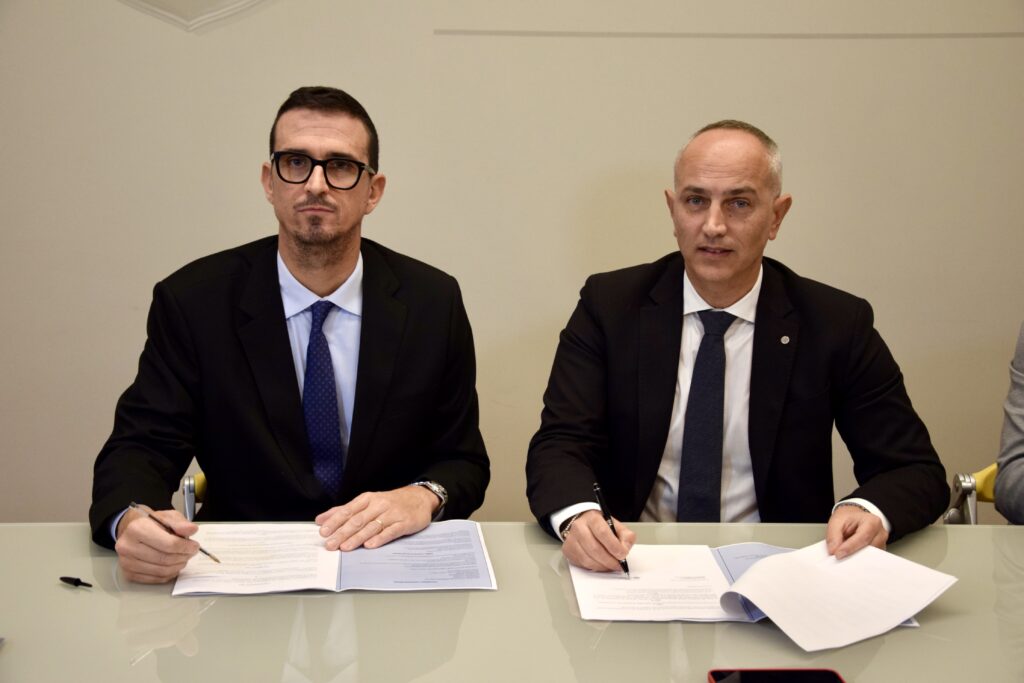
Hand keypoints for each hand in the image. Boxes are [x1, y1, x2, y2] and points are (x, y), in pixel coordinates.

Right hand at [114, 508, 198, 583]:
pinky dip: (168, 574)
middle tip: (191, 553)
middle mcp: (127, 546)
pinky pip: (154, 579)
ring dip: (177, 566)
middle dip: (183, 557)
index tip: (195, 546)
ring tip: (183, 559)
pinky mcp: (128, 574)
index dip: (185, 547)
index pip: (168, 544)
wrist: (132, 530)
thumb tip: (192, 529)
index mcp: (137, 528)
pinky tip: (173, 567)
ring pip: (160, 571)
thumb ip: (180, 523)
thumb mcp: (168, 517)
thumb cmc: (152, 523)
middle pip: (164, 559)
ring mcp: (126, 562)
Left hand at [315, 486, 438, 550]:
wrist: (419, 498)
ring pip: (372, 526)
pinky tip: (370, 545)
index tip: (324, 532)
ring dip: (357, 538)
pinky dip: (380, 538)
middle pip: (358, 520)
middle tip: (331, 544)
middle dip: (342, 533)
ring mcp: (392, 514)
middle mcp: (379, 505)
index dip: (335, 521)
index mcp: (367, 499)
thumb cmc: (390, 502)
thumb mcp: (367, 502)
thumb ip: (344, 511)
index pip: (348, 510)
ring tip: (345, 547)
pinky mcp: (404, 523)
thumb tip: (321, 519)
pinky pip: (391, 531)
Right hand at [561, 510, 634, 572]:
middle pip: (595, 548)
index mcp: (592, 518)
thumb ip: (625, 536)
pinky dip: (595, 567)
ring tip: (611, 566)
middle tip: (618, 565)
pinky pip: (583, 564)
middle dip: (609, 560)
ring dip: (603, 566)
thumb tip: (625, 549)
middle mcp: (579, 527)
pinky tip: (602, 565)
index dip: (614, 546)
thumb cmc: (600, 526)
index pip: (602, 532)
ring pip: (588, 559)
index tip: (622, 554)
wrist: (582, 524)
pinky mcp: (568, 551)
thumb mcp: (615, 525)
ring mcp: (571, 540)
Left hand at [826, 505, 888, 558]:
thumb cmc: (848, 518)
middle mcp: (880, 534)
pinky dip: (859, 560)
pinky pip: (869, 560)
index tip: (838, 554)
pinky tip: (851, 557)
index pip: (863, 538)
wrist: (853, 517)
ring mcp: (881, 544)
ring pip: (870, 557)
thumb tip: (833, 550)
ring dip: (856, 558)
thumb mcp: (836, 521)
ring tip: (844, 555)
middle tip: (839, 557)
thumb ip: (833, 535)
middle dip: (853, 555)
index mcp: (872, 522)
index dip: (849, 548)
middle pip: (868, 550)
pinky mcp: (878, 552)